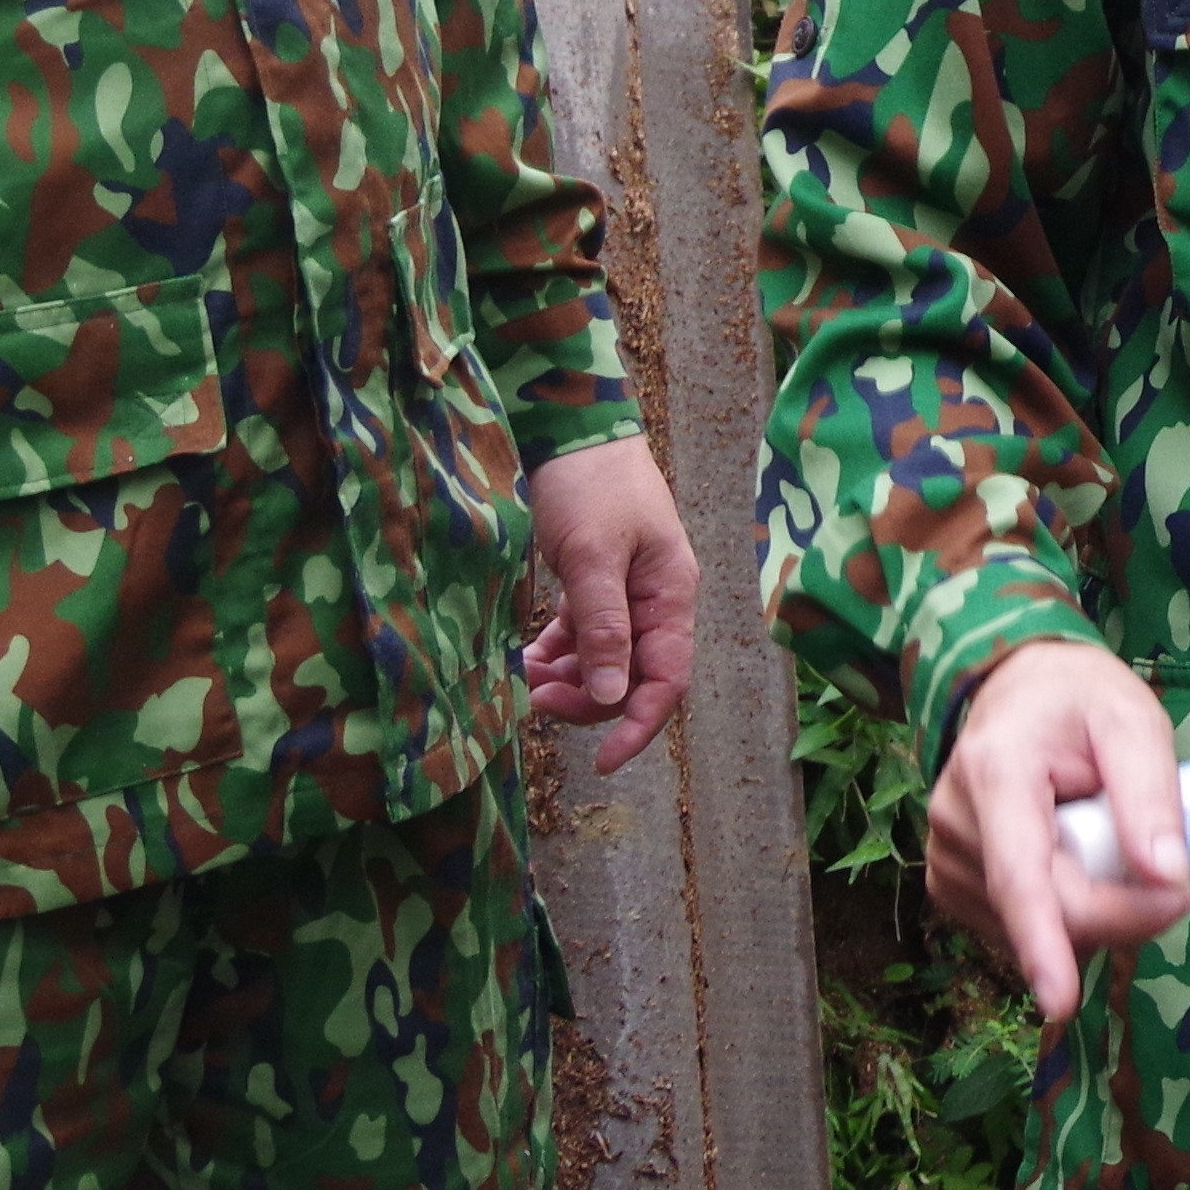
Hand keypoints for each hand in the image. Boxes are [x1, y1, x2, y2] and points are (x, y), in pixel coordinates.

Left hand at [520, 433, 701, 772]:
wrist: (571, 428)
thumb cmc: (591, 484)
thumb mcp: (592, 555)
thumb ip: (604, 626)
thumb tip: (615, 694)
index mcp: (670, 595)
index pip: (667, 679)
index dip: (639, 725)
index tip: (602, 761)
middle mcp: (654, 603)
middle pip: (631, 678)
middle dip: (586, 698)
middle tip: (532, 697)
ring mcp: (625, 595)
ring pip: (602, 662)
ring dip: (565, 678)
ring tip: (520, 676)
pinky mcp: (594, 586)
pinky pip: (580, 639)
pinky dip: (554, 654)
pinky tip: (523, 658)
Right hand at [930, 638, 1189, 1027]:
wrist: (1021, 690)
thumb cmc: (1081, 700)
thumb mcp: (1133, 720)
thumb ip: (1151, 793)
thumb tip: (1169, 877)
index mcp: (995, 773)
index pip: (1020, 874)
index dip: (1044, 942)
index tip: (1061, 1001)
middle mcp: (956, 822)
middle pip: (1047, 910)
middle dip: (1123, 913)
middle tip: (1181, 880)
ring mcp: (946, 858)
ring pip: (1038, 928)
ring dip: (1095, 910)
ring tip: (1106, 840)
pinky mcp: (950, 885)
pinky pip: (1022, 929)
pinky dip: (1065, 914)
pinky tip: (1075, 864)